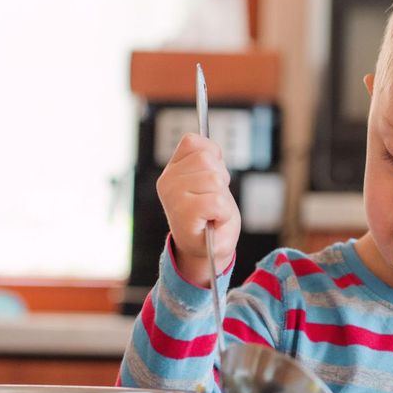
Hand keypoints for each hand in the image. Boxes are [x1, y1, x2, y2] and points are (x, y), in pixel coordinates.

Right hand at [156, 133, 239, 285]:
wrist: (208, 251)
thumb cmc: (212, 215)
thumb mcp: (211, 178)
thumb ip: (207, 158)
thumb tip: (211, 150)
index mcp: (172, 169)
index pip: (193, 141)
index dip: (212, 157)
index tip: (210, 178)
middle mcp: (167, 181)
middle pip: (208, 159)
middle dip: (221, 178)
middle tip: (213, 200)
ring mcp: (173, 197)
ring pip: (214, 179)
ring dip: (222, 196)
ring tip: (213, 211)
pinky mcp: (184, 213)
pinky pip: (217, 201)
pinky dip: (224, 212)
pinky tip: (214, 220)